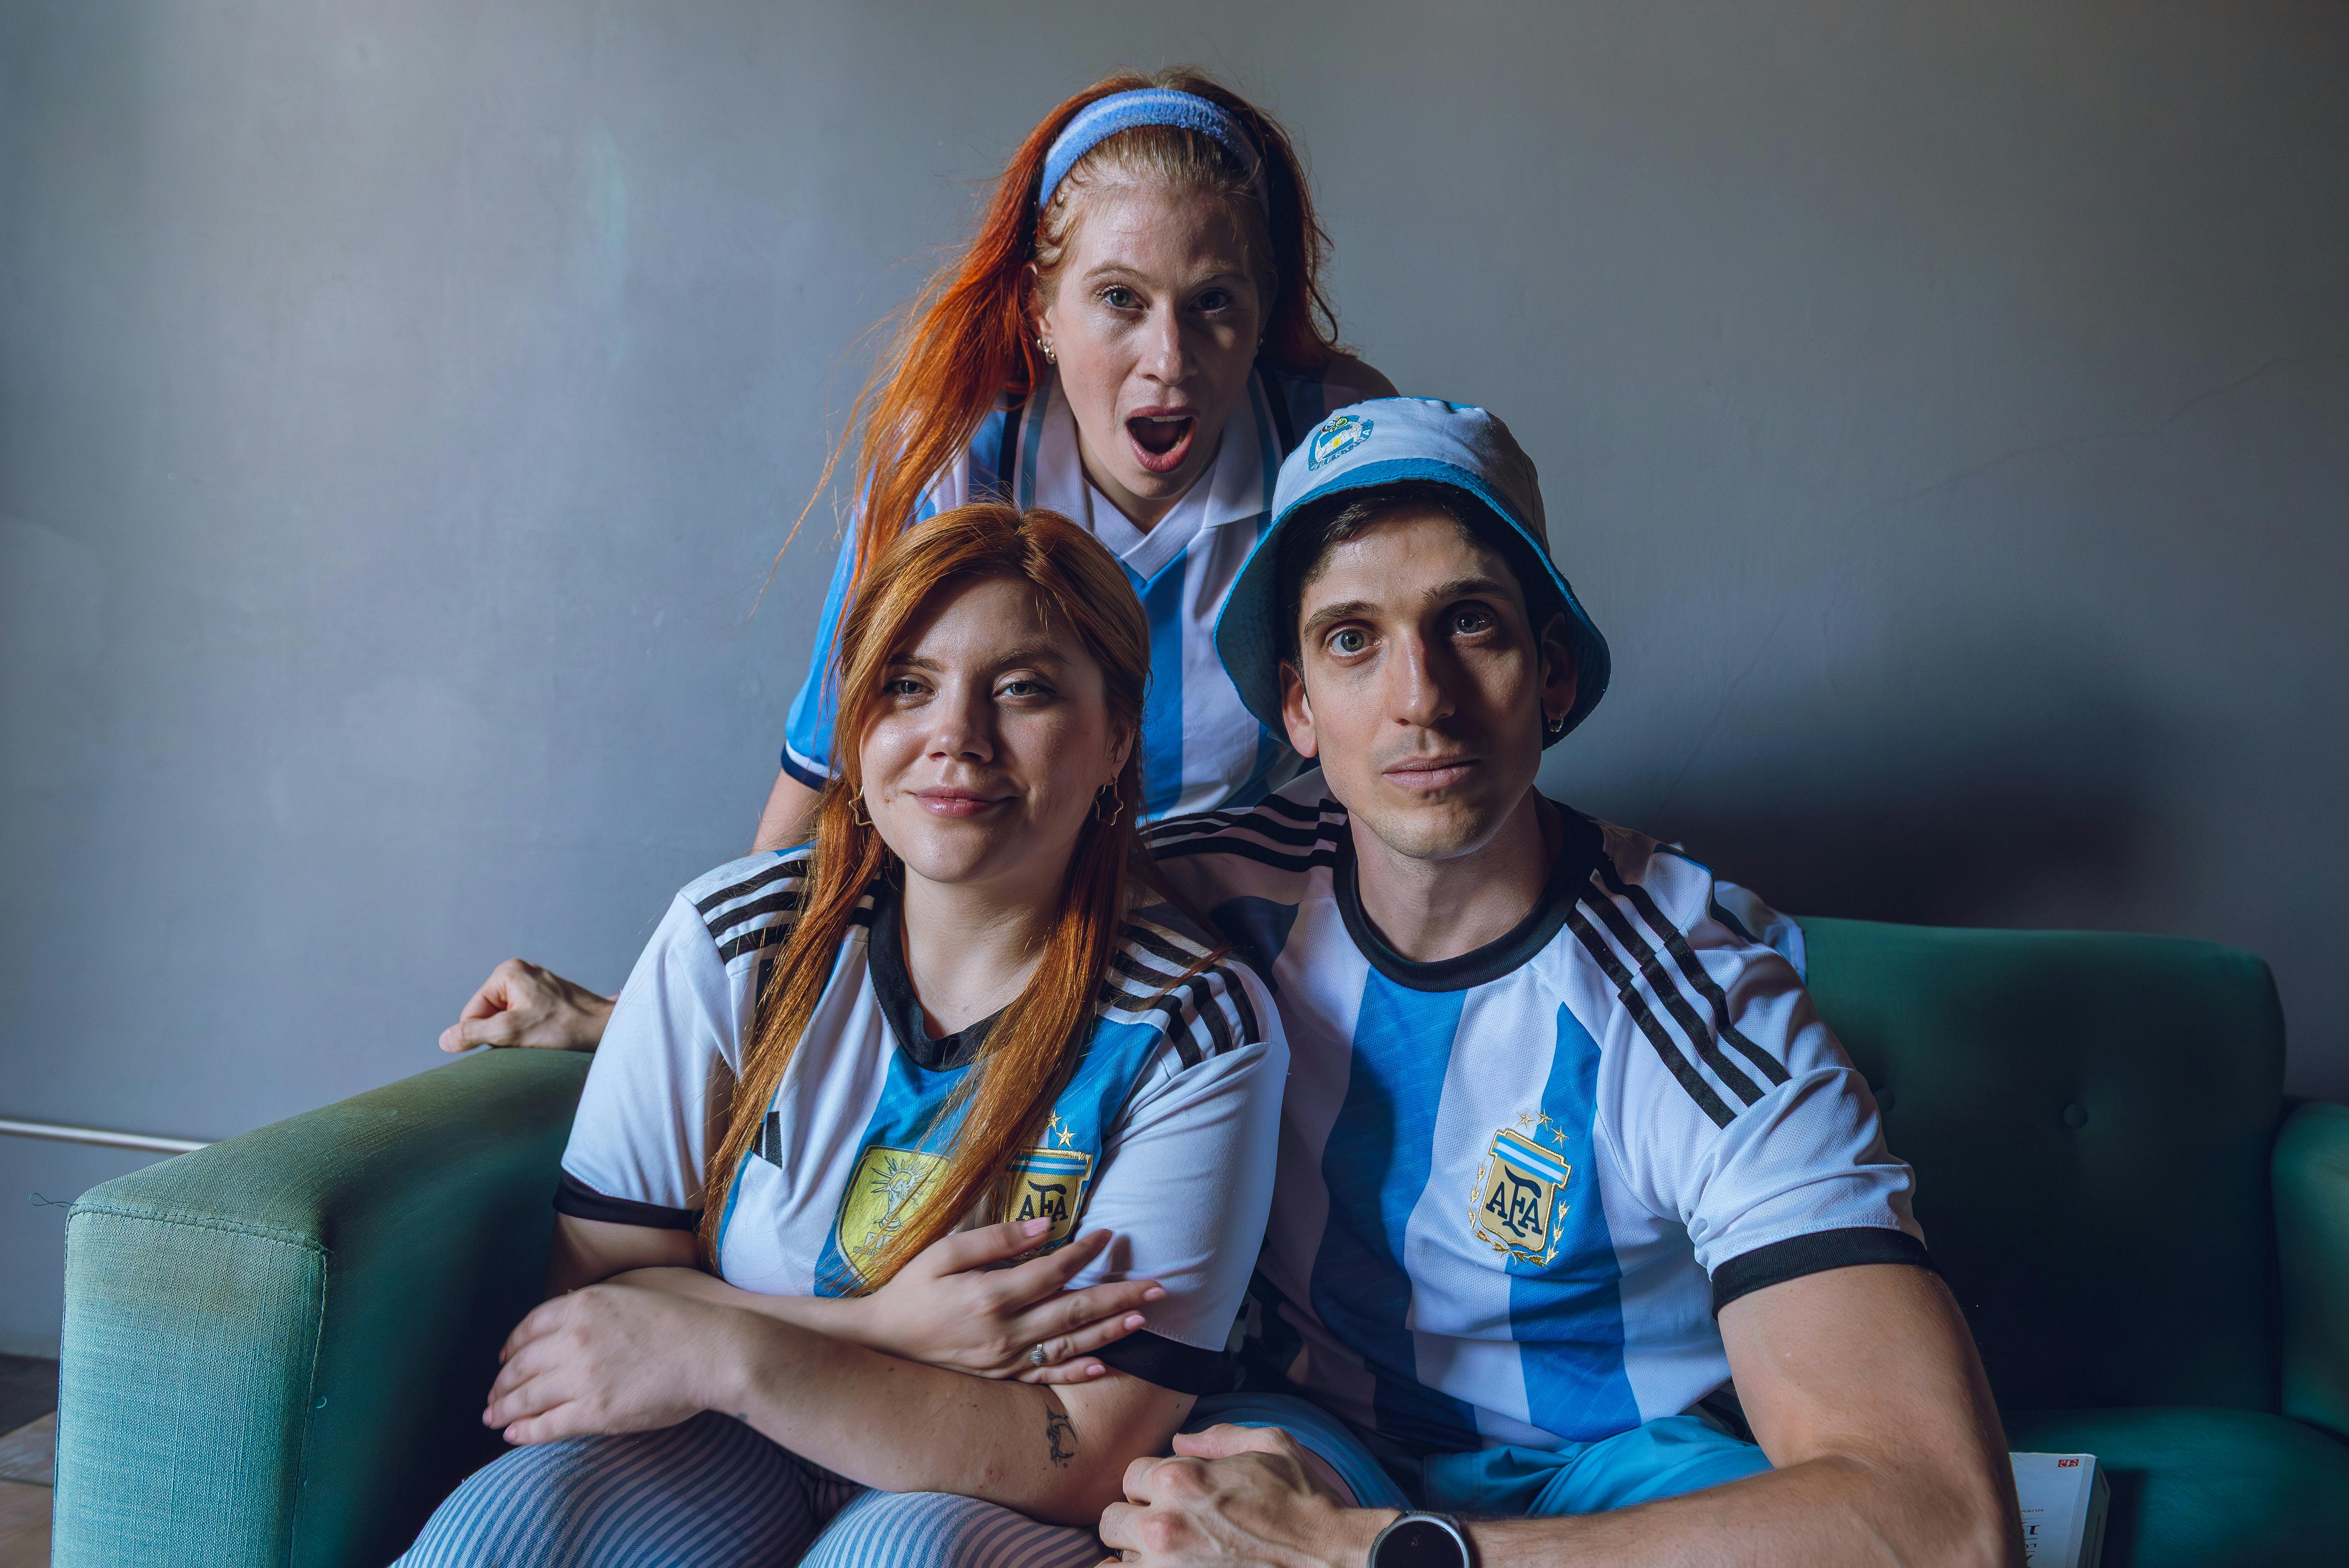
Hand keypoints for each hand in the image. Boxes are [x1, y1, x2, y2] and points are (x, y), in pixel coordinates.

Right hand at [441, 958, 613, 1052]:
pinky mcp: (549, 996)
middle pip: (489, 1014)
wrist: (607, 1030)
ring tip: (541, 1036)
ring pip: (507, 1019)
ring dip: (517, 1034)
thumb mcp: (512, 1033)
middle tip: (529, 1038)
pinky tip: (548, 1034)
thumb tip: (444, 1040)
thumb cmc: (563, 1029)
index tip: (512, 1040)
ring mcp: (536, 983)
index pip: (472, 1013)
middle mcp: (520, 971)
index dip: (484, 1035)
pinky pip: (525, 1017)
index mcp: (507, 972)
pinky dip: (531, 1031)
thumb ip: (474, 1034)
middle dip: (502, 1033)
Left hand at [486, 1279, 747, 1443]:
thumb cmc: (685, 1318)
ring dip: (504, 1409)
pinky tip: (513, 1436)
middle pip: (522, 1364)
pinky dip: (525, 1431)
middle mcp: (574, 1338)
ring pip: (527, 1396)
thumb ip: (600, 1301)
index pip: (529, 1327)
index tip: (504, 1358)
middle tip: (492, 1396)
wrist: (715, 1350)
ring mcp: (582, 1376)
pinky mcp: (595, 1411)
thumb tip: (572, 1307)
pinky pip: (547, 1424)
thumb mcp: (636, 1290)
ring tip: (494, 1418)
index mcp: (584, 1304)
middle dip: (502, 1383)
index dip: (512, 1346)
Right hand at [861, 1220, 1164, 1385]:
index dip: (1084, 1252)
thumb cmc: (910, 1291)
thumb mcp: (943, 1254)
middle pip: (1074, 1311)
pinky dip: (1076, 1372)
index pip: (1053, 1271)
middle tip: (1158, 1286)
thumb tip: (1046, 1227)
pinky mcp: (999, 1378)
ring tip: (1143, 1318)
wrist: (879, 1343)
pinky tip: (1102, 1366)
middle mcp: (1005, 1332)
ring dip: (1110, 1332)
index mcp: (992, 1295)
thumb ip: (996, 1241)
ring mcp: (1004, 1360)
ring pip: (1069, 1345)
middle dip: (1120, 1296)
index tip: (1109, 1235)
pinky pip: (1045, 1377)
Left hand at [1098, 1425, 1387, 1567]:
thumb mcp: (1272, 1446)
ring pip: (1115, 1560)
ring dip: (1135, 1557)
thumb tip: (1182, 1439)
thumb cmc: (1304, 1504)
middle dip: (1135, 1522)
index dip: (1152, 1485)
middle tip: (1167, 1531)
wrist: (1329, 1558)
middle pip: (1111, 1520)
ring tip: (1167, 1557)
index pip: (1131, 1474)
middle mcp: (1162, 1523)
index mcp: (1179, 1478)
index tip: (1173, 1498)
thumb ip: (1219, 1437)